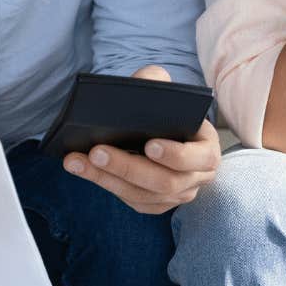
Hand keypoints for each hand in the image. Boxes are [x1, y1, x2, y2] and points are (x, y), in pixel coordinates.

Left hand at [63, 64, 221, 214]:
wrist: (156, 130)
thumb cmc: (163, 112)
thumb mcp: (165, 92)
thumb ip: (157, 81)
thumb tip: (144, 81)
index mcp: (206, 148)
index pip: (201, 157)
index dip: (177, 155)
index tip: (149, 145)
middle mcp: (196, 177)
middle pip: (165, 182)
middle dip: (128, 167)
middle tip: (97, 151)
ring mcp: (177, 195)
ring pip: (142, 195)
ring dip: (107, 178)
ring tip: (78, 161)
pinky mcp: (155, 204)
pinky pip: (130, 201)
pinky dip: (104, 184)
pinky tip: (82, 169)